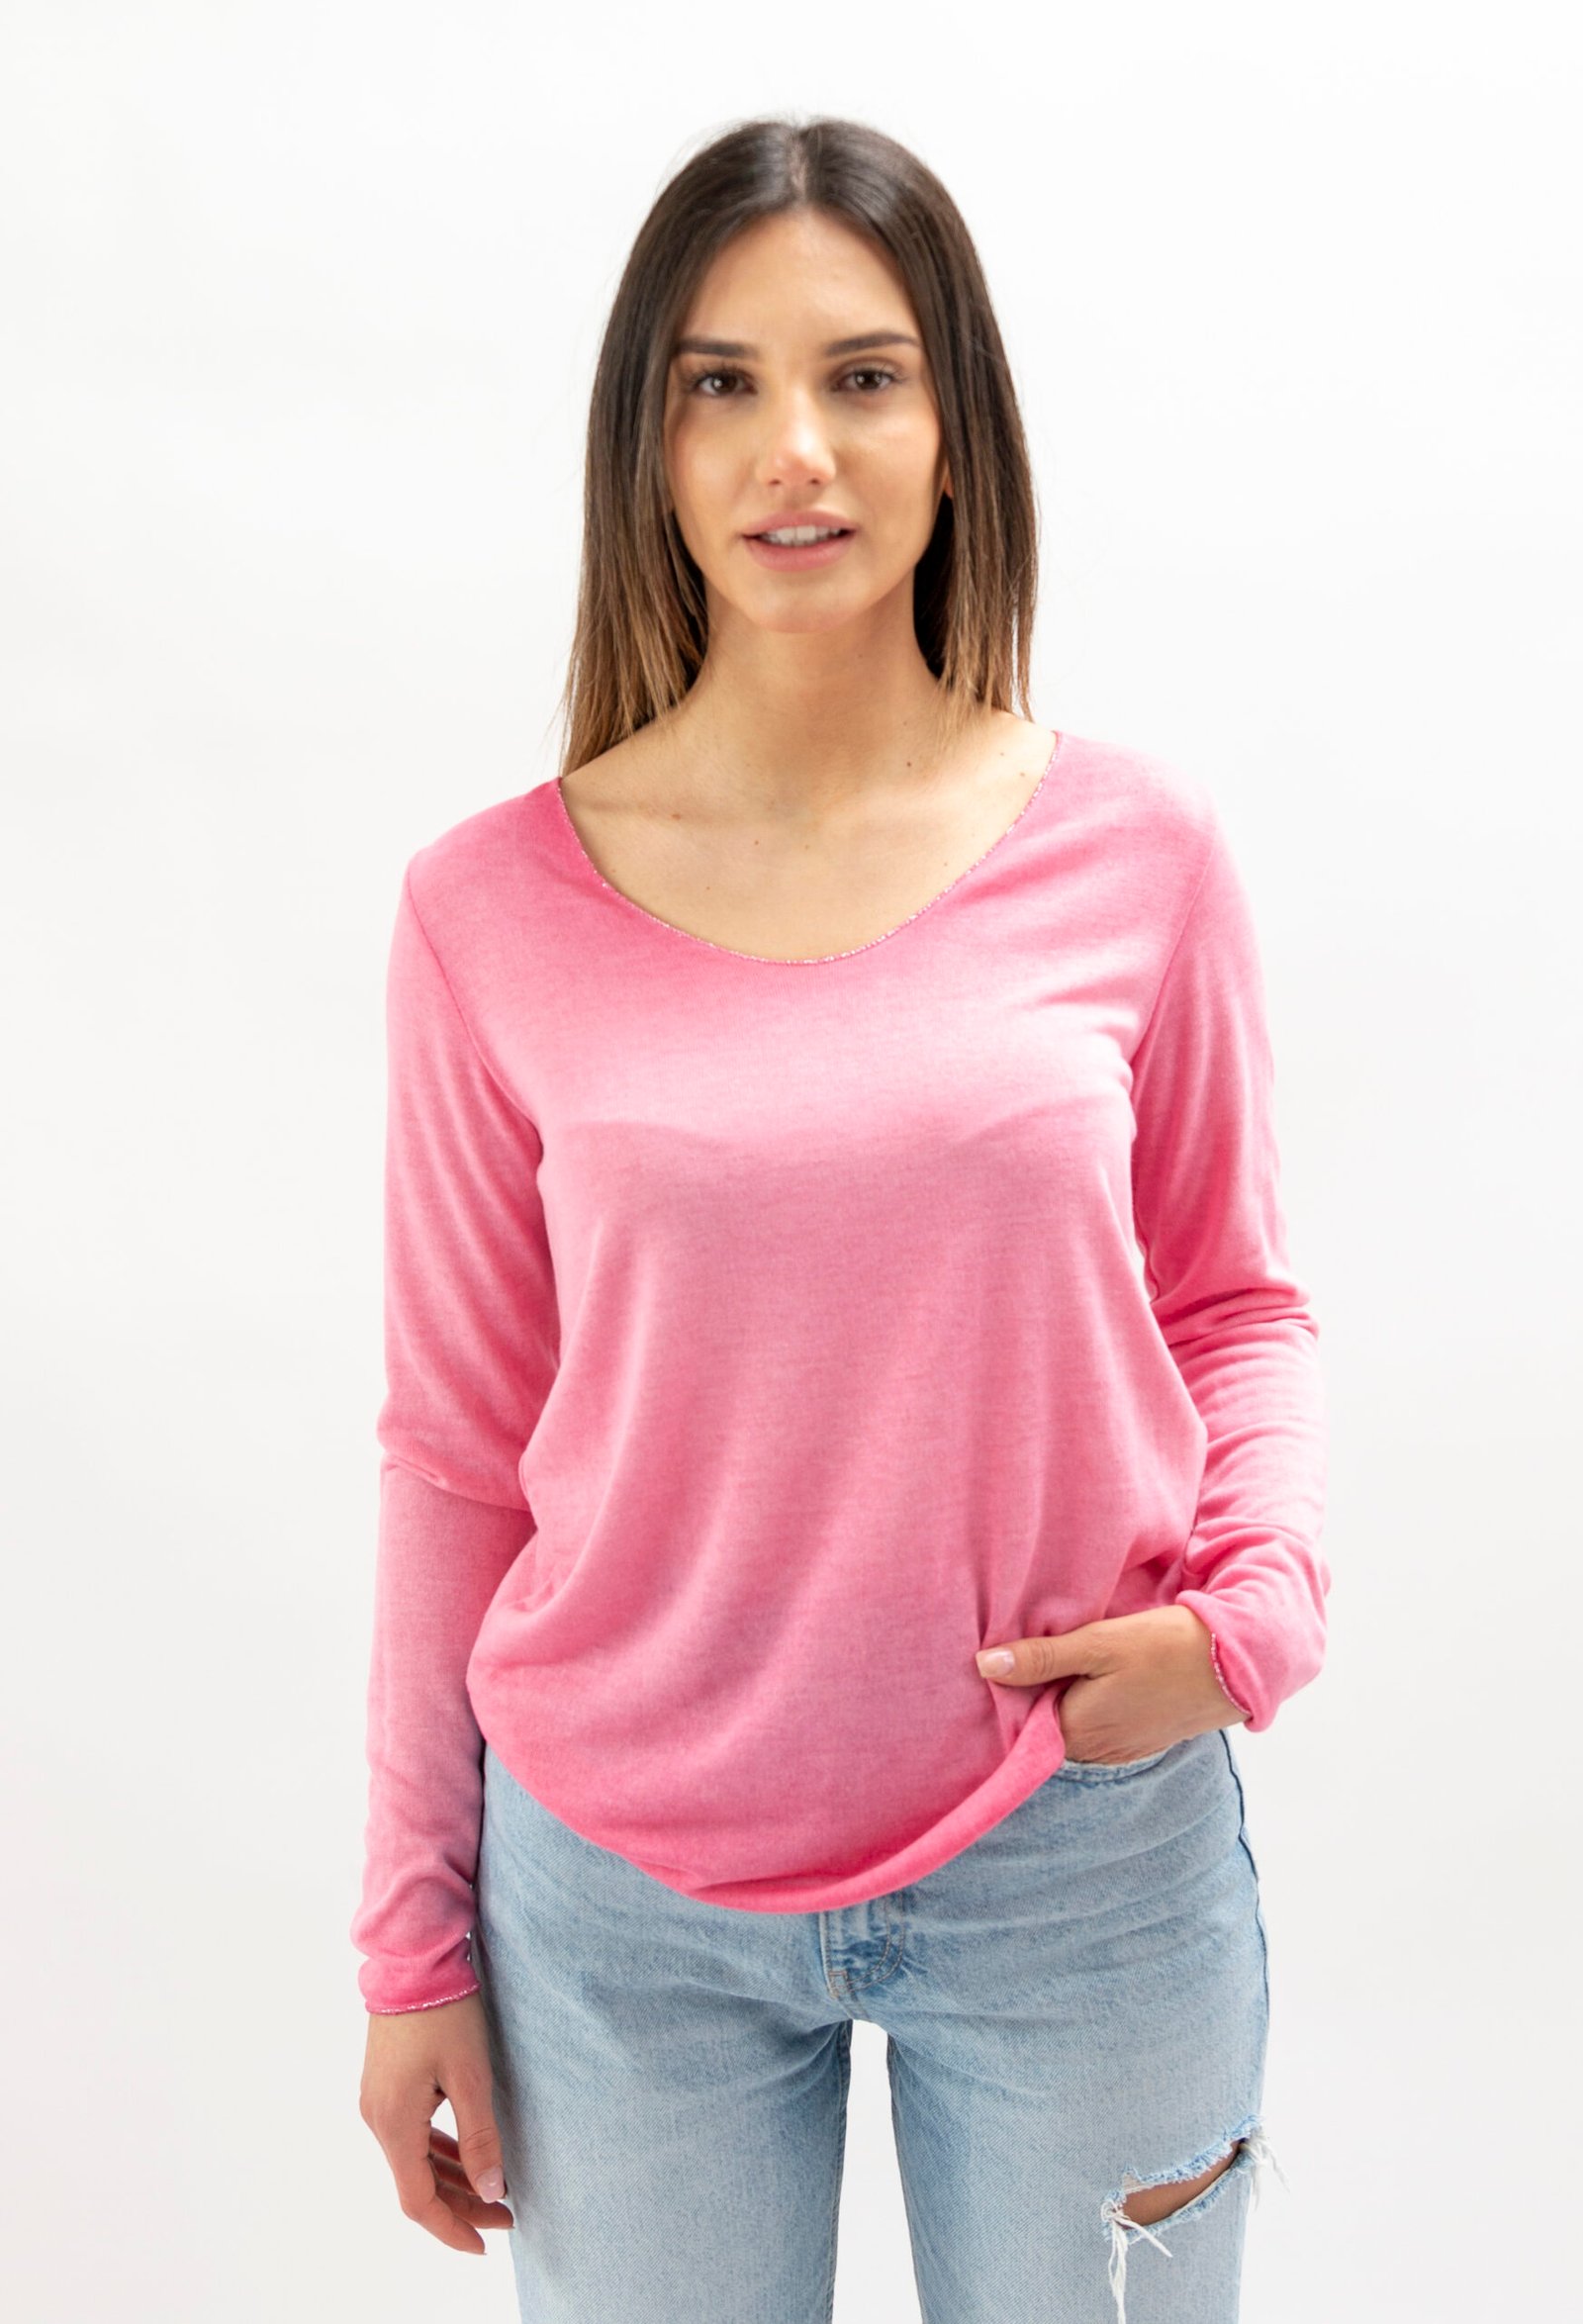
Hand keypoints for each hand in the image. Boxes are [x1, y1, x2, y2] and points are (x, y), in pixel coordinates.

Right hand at [359, 1990, 514, 2253]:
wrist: (413, 1958)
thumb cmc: (445, 2012)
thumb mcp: (471, 2075)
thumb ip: (480, 2136)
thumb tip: (491, 2190)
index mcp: (394, 2122)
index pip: (418, 2201)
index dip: (451, 2228)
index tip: (485, 2242)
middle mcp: (378, 2118)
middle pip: (417, 2183)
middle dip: (461, 2205)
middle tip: (506, 2214)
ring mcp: (378, 2101)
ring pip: (415, 2159)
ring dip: (452, 2178)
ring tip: (495, 2189)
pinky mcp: (386, 2085)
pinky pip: (412, 2134)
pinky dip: (439, 2151)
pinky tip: (467, 2153)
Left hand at [974, 1605, 1247, 1762]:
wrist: (1235, 1665)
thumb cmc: (1164, 1648)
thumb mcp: (1099, 1643)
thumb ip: (1042, 1657)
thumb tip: (984, 1665)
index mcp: (1077, 1730)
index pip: (1020, 1721)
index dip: (1008, 1693)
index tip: (998, 1663)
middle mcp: (1096, 1751)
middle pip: (1046, 1726)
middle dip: (1033, 1696)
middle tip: (1025, 1654)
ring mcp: (1122, 1750)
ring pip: (1073, 1727)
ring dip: (1063, 1700)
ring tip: (1058, 1662)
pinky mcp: (1142, 1740)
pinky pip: (1099, 1729)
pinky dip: (1089, 1707)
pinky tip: (1092, 1679)